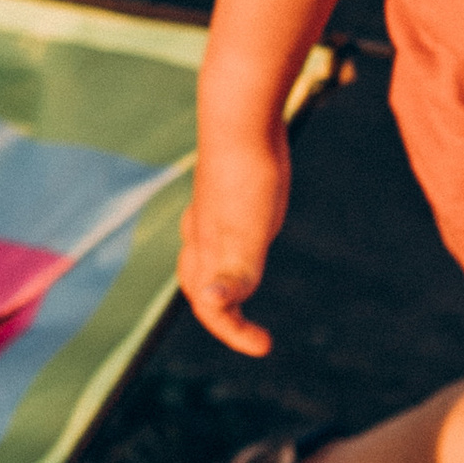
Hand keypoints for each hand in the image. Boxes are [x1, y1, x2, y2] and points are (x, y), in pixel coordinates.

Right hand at [178, 123, 291, 357]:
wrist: (241, 116)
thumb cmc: (248, 175)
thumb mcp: (250, 231)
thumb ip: (234, 271)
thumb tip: (215, 306)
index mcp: (204, 250)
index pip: (210, 307)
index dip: (233, 332)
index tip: (264, 346)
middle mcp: (199, 235)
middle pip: (199, 288)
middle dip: (221, 316)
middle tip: (252, 333)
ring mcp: (210, 212)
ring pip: (204, 258)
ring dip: (219, 284)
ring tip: (240, 297)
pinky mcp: (225, 192)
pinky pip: (220, 231)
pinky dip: (229, 249)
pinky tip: (246, 235)